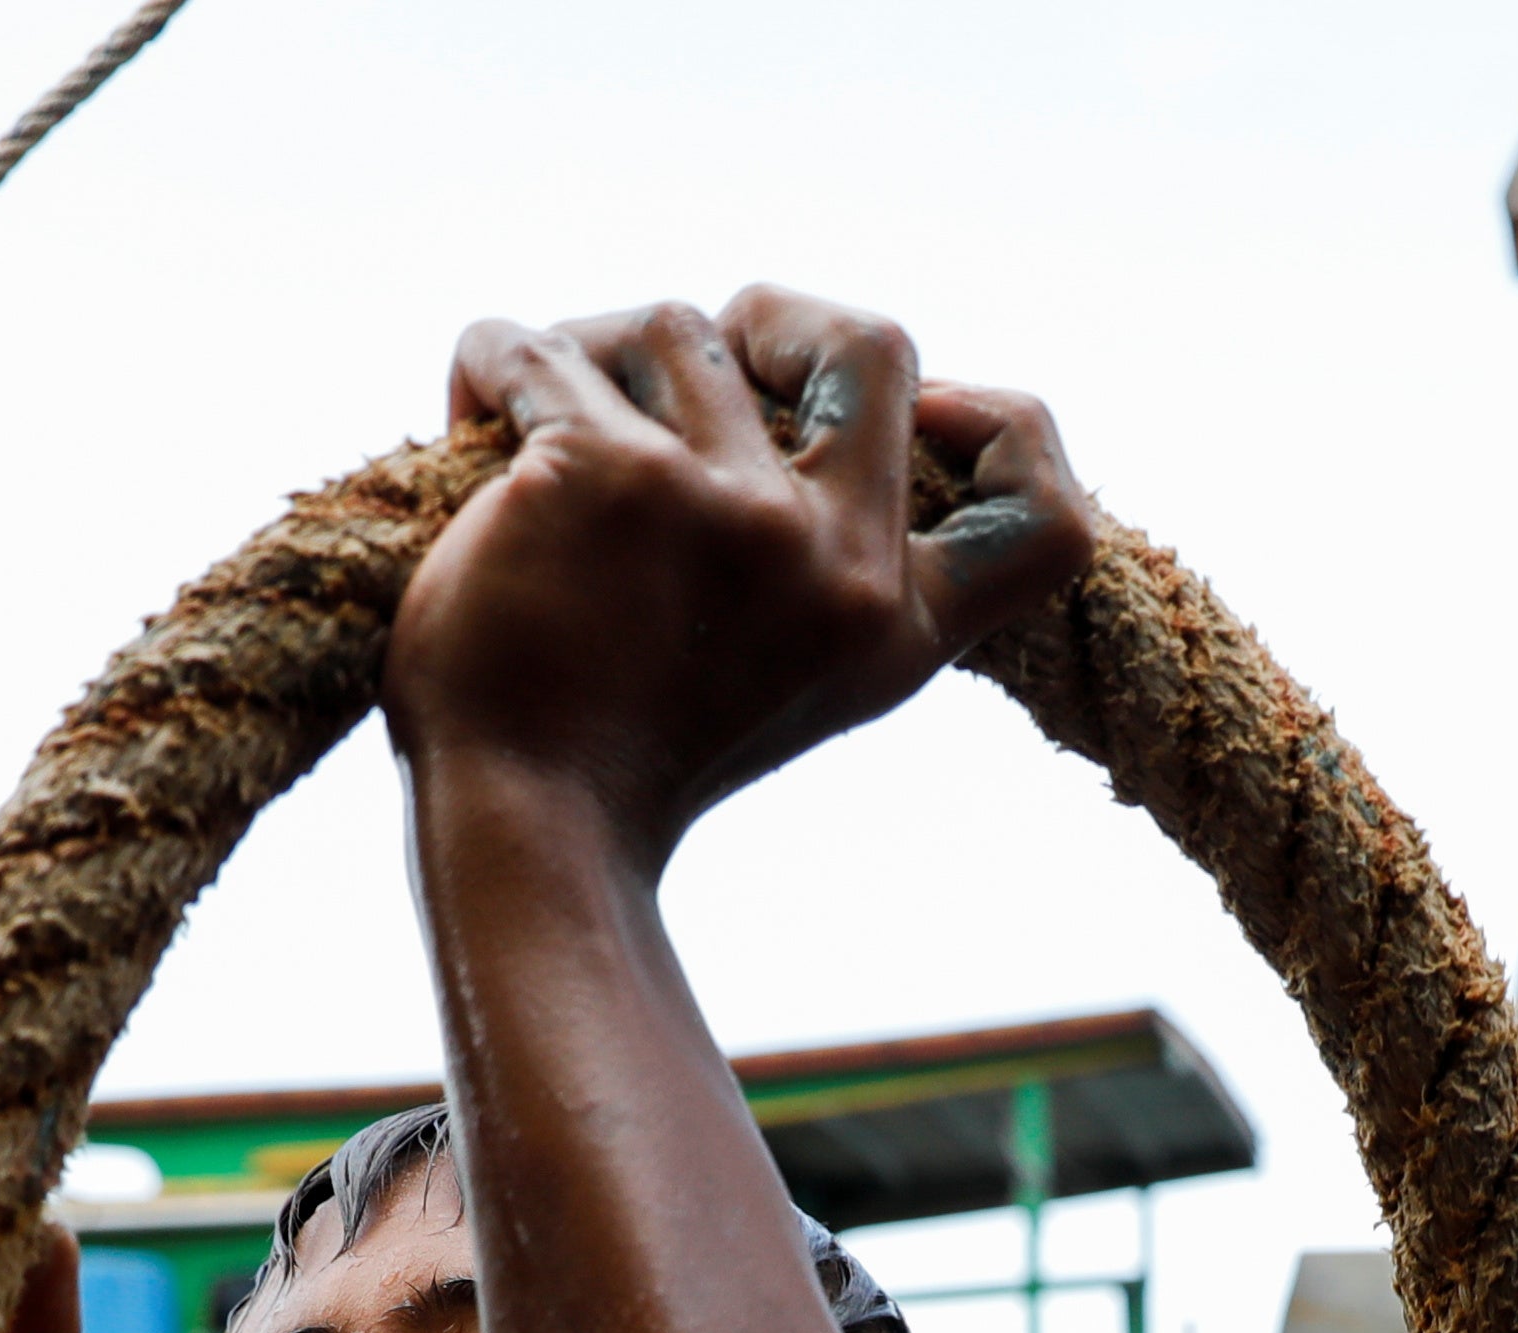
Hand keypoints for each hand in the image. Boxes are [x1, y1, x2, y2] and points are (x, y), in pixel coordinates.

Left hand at [394, 287, 1093, 864]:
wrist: (522, 832)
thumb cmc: (624, 753)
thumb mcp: (790, 675)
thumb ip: (832, 559)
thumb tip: (791, 379)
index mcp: (893, 626)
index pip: (1047, 521)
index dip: (1008, 427)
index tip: (928, 412)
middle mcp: (835, 562)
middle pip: (872, 341)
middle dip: (778, 315)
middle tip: (695, 357)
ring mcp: (724, 508)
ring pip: (674, 325)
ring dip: (595, 351)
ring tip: (536, 426)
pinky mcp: (606, 472)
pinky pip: (535, 346)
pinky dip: (490, 362)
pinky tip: (470, 415)